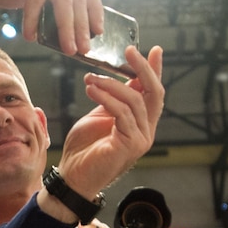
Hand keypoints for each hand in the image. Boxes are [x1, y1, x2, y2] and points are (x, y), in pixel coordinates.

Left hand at [38, 46, 162, 222]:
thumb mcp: (99, 117)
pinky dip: (107, 99)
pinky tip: (92, 91)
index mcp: (141, 123)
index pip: (153, 93)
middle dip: (143, 68)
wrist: (72, 177)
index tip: (154, 50)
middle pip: (154, 93)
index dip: (155, 71)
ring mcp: (141, 139)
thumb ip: (112, 101)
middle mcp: (146, 131)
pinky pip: (122, 113)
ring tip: (90, 79)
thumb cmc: (83, 149)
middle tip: (129, 51)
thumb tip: (119, 78)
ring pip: (134, 100)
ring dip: (111, 85)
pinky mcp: (131, 145)